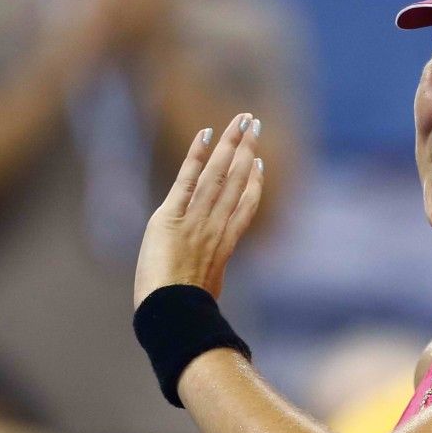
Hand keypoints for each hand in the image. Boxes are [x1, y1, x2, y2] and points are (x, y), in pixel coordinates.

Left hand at [134, 113, 263, 309]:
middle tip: (255, 124)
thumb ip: (209, 278)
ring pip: (219, 174)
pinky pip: (188, 180)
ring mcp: (197, 219)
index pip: (244, 206)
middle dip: (246, 149)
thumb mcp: (207, 292)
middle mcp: (217, 226)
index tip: (259, 162)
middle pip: (237, 180)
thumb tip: (209, 288)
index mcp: (225, 244)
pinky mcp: (173, 216)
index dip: (254, 182)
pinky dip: (198, 156)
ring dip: (231, 143)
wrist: (172, 313)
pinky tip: (207, 134)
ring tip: (242, 120)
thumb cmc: (185, 312)